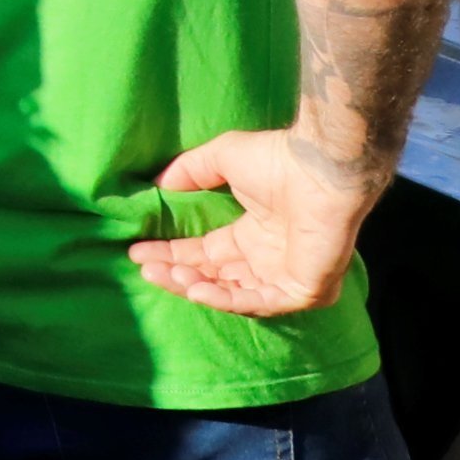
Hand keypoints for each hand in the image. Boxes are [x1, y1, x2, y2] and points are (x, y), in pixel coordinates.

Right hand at [132, 130, 381, 315]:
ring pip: (231, 293)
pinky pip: (258, 302)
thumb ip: (191, 171)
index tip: (138, 252)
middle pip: (214, 276)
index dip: (173, 254)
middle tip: (145, 268)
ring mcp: (284, 277)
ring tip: (164, 274)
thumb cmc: (278, 160)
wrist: (321, 170)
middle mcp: (267, 259)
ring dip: (195, 286)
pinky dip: (226, 299)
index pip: (207, 253)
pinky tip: (196, 289)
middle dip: (176, 273)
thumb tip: (159, 184)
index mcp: (253, 233)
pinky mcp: (300, 290)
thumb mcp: (223, 157)